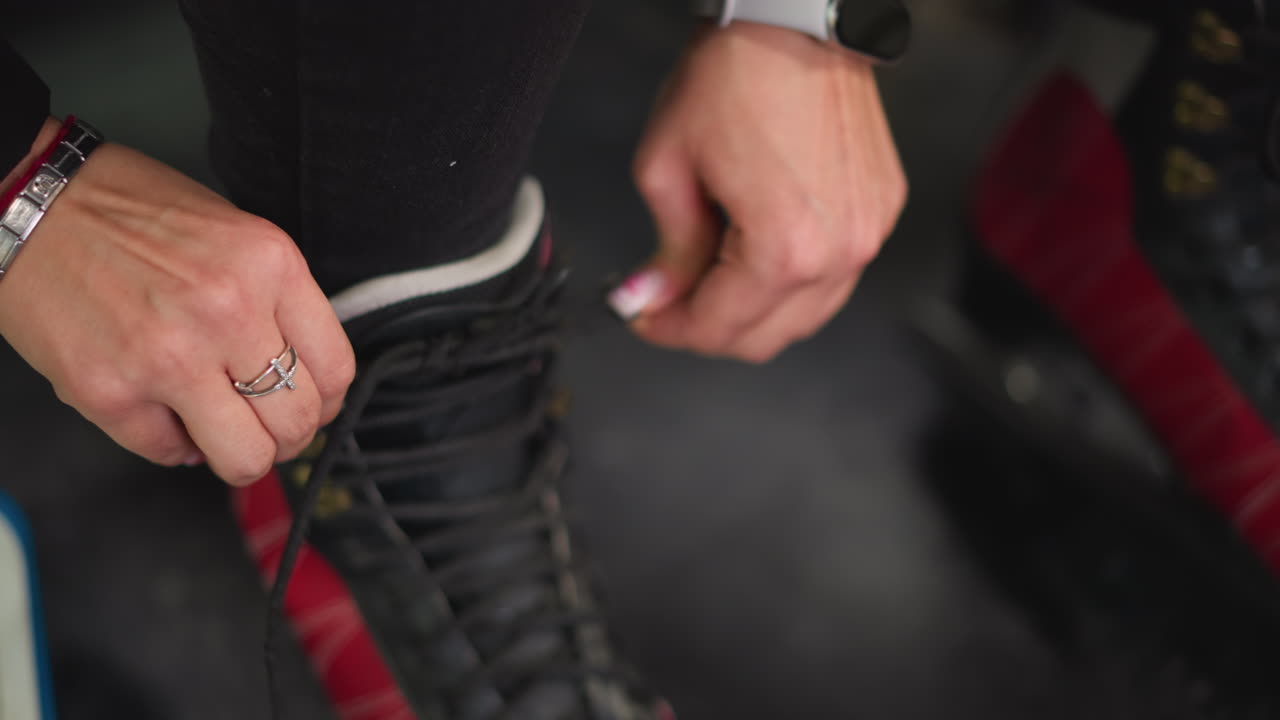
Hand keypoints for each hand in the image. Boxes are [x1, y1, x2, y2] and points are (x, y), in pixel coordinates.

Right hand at [0, 122, 354, 485]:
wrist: (29, 203)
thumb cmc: (129, 213)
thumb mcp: (235, 235)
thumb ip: (275, 302)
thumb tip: (301, 377)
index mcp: (269, 266)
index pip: (336, 370)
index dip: (326, 400)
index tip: (310, 403)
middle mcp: (228, 312)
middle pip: (299, 421)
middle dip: (287, 436)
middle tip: (265, 426)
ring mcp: (168, 357)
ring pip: (246, 457)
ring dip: (239, 454)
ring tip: (221, 431)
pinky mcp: (110, 392)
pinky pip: (170, 454)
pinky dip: (172, 442)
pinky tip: (160, 408)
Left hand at [613, 23, 906, 362]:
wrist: (795, 18)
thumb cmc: (735, 73)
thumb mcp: (668, 166)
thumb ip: (667, 251)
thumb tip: (652, 299)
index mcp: (784, 248)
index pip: (719, 327)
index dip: (670, 328)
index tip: (644, 315)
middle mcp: (838, 251)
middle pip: (765, 337)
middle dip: (709, 326)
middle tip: (668, 298)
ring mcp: (867, 233)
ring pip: (803, 314)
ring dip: (752, 307)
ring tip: (710, 267)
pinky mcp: (879, 210)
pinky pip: (833, 275)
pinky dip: (791, 278)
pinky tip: (756, 244)